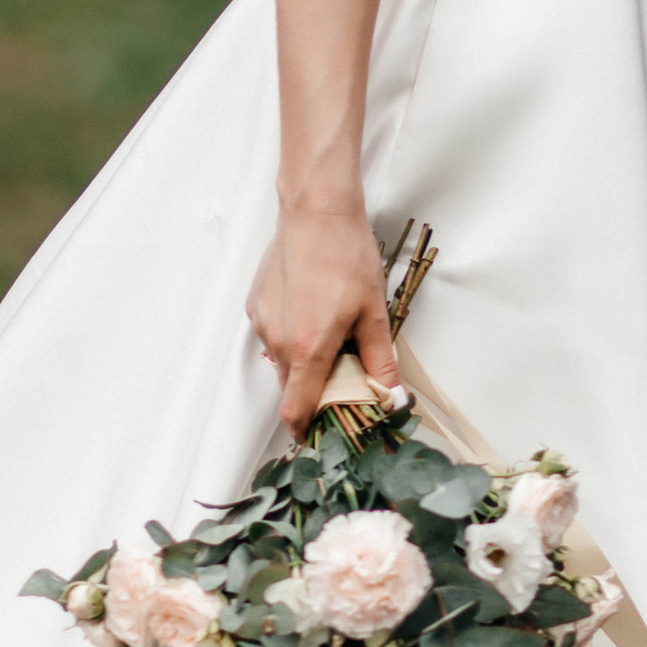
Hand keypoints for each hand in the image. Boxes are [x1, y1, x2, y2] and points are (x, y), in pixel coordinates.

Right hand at [247, 198, 398, 438]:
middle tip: (343, 372)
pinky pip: (273, 334)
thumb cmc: (346, 256)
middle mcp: (278, 342)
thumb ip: (380, 360)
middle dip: (314, 390)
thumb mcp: (373, 311)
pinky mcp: (255, 306)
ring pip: (282, 360)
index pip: (296, 410)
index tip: (319, 434)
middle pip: (291, 387)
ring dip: (304, 359)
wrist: (316, 212)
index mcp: (308, 350)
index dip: (306, 430)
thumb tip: (391, 396)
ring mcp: (263, 323)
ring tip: (330, 329)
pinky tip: (312, 308)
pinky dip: (291, 334)